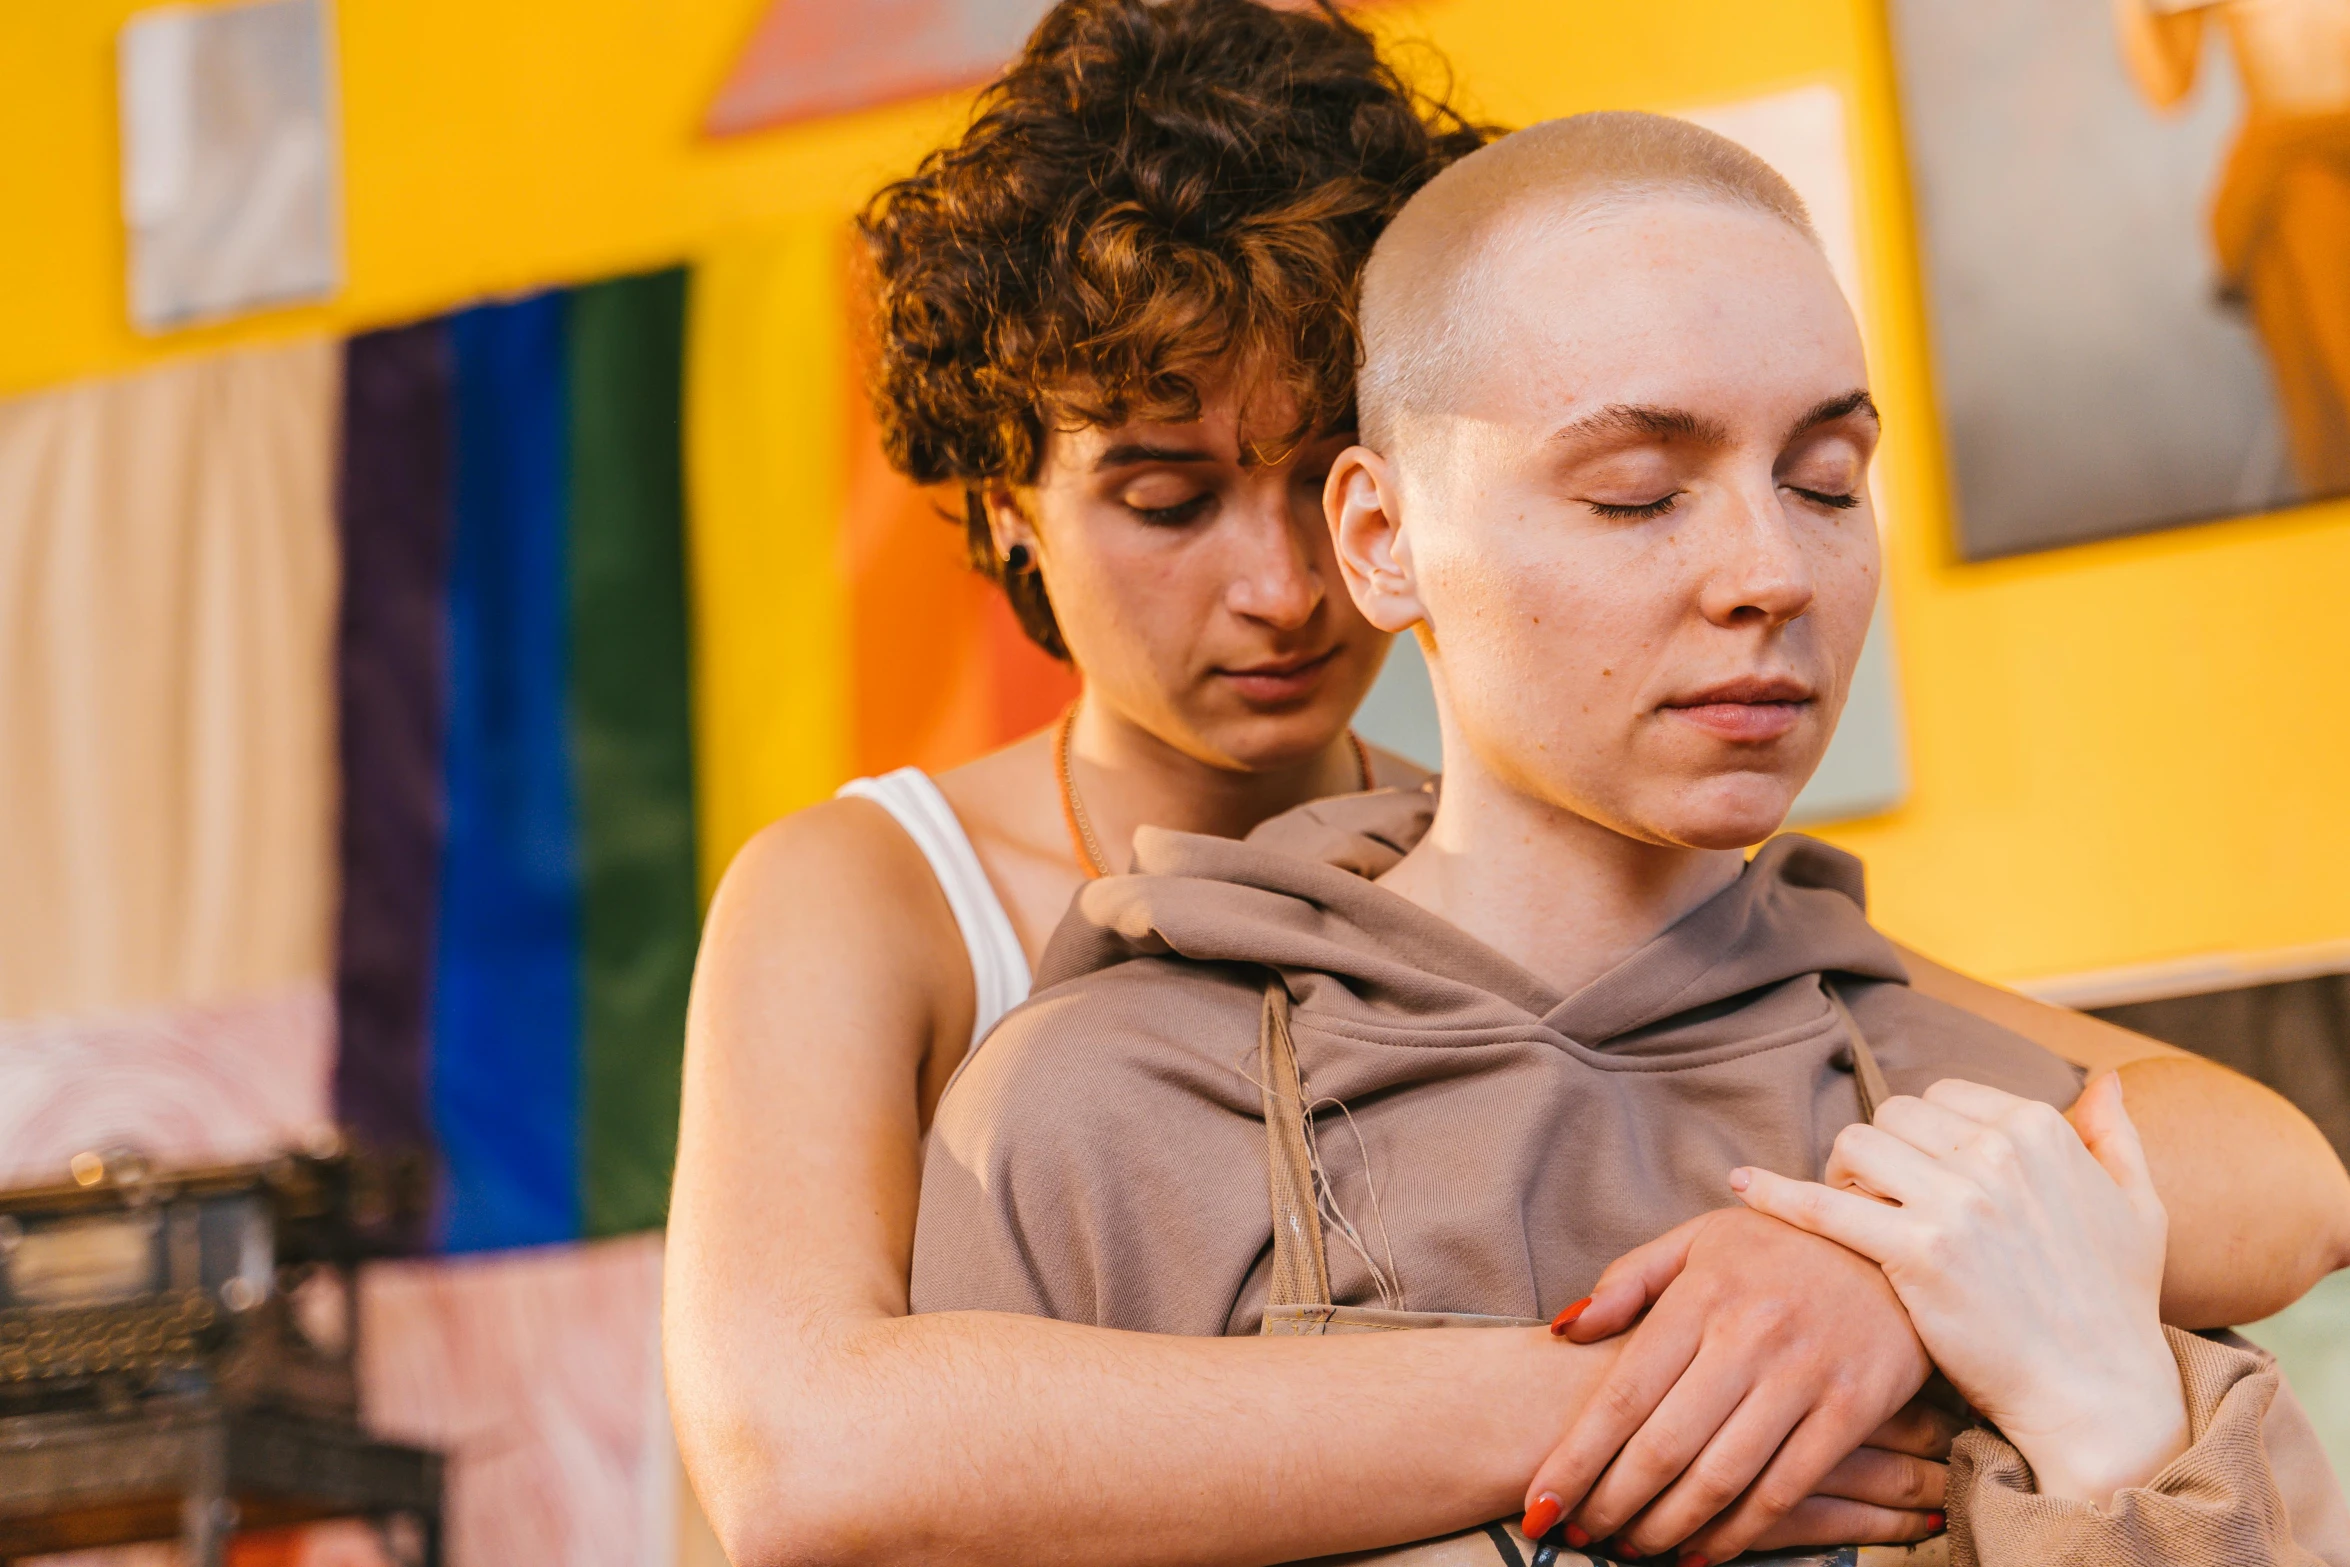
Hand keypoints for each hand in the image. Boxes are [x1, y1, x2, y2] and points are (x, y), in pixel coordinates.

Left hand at [1519, 1207, 1932, 1562]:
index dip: (1575, 1458)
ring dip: (1666, 1527)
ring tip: (1630, 1549)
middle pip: (1664, 1446)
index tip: (1538, 1503)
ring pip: (1721, 1477)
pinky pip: (1785, 1489)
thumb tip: (1565, 1327)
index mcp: (1701, 1295)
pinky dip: (1738, 1533)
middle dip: (1610, 1504)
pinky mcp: (1852, 1408)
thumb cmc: (1781, 1247)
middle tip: (1577, 1535)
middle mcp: (1748, 1337)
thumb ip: (1629, 1280)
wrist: (1894, 1242)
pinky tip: (1701, 1553)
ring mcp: (1803, 1376)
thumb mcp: (1700, 1239)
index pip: (1623, 1393)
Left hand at [1731, 1073, 2188, 1506]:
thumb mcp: (2139, 1209)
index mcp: (2041, 1130)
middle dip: (1879, 1151)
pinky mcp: (1918, 1254)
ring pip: (1856, 1146)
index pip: (1944, 1095)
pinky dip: (1777, 1193)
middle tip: (1874, 1194)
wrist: (2098, 1394)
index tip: (1918, 1171)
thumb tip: (2109, 1080)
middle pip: (1893, 1116)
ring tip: (1852, 1212)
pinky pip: (1825, 1205)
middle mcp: (1998, 1153)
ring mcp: (1957, 1202)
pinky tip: (1743, 1187)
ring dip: (1843, 1174)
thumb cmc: (2116, 1306)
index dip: (1923, 1134)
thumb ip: (2116, 1137)